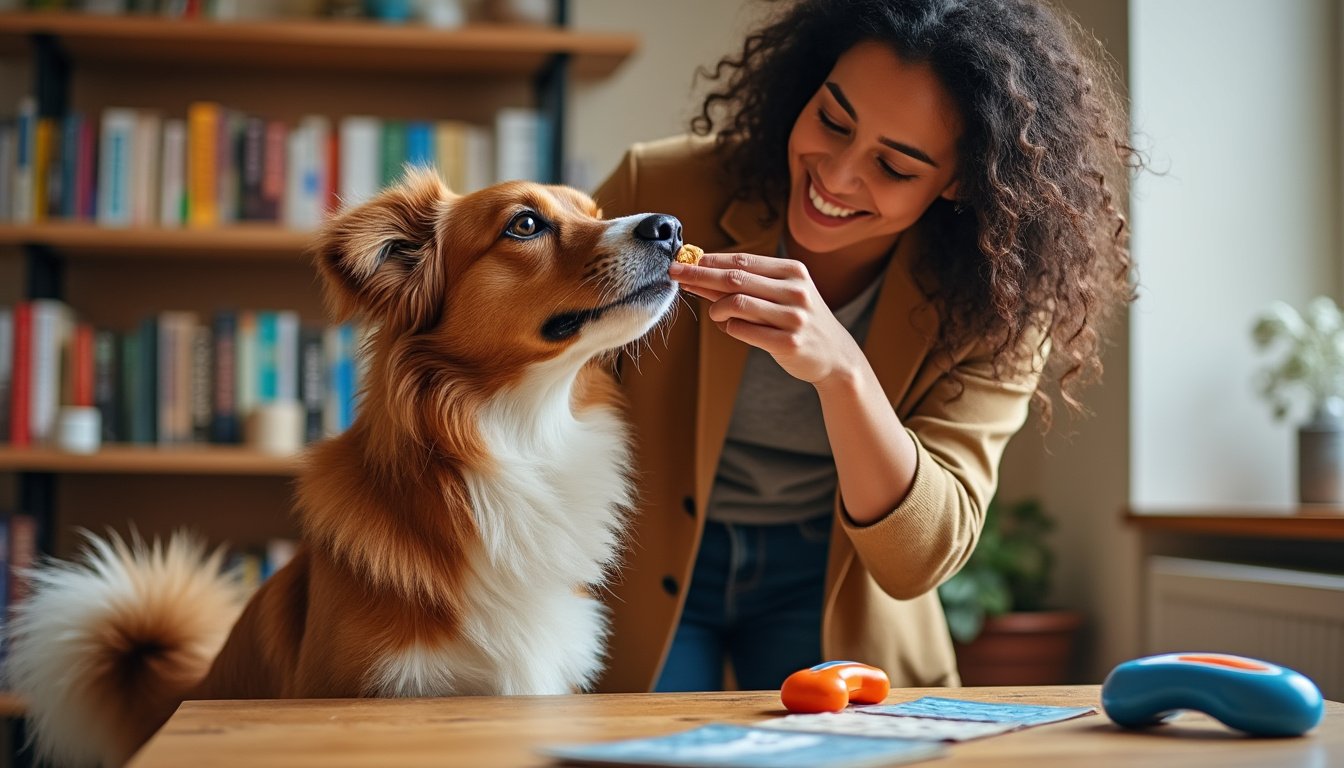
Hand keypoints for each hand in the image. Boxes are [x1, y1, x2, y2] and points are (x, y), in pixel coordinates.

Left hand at [668, 252, 860, 384]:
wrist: (835, 356)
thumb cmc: (801, 320)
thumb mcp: (782, 295)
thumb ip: (746, 284)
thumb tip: (700, 272)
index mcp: (793, 272)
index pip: (742, 260)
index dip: (710, 260)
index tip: (684, 259)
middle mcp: (795, 292)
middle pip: (735, 278)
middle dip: (699, 275)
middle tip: (675, 273)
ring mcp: (793, 318)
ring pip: (736, 304)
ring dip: (715, 308)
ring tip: (714, 313)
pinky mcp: (787, 343)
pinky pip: (742, 330)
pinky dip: (729, 327)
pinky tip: (731, 326)